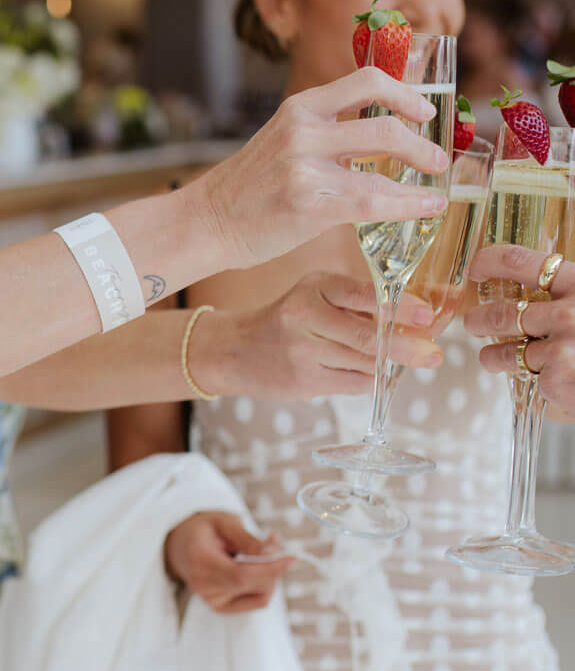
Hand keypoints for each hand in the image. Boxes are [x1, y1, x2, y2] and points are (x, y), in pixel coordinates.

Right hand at [163, 511, 294, 612]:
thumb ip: (249, 539)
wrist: (180, 546)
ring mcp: (212, 601)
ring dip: (269, 577)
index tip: (292, 557)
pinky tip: (252, 570)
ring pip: (261, 596)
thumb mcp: (224, 522)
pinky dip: (263, 586)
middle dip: (273, 567)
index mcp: (200, 561)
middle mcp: (204, 587)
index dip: (271, 569)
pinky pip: (256, 602)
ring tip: (256, 556)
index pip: (241, 575)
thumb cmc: (204, 529)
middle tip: (272, 544)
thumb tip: (275, 552)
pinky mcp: (221, 608)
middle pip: (255, 585)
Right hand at [189, 68, 447, 269]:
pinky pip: (372, 204)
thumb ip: (327, 130)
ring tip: (436, 189)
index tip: (424, 111)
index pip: (367, 81)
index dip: (405, 93)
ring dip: (420, 181)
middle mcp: (302, 131)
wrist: (208, 220)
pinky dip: (408, 205)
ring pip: (382, 170)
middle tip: (437, 159)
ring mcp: (303, 168)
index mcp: (300, 108)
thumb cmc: (252, 184)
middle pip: (384, 126)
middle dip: (422, 144)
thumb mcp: (285, 139)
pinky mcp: (307, 205)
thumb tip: (385, 132)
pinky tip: (426, 208)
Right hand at [199, 273, 439, 400]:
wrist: (235, 350)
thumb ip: (355, 304)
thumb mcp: (314, 296)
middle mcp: (305, 315)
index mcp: (313, 286)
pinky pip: (353, 384)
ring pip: (364, 363)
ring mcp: (302, 351)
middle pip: (367, 337)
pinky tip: (372, 375)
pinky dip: (370, 380)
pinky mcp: (303, 380)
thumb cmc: (285, 320)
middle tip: (434, 354)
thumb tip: (414, 320)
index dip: (399, 307)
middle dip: (406, 347)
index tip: (426, 315)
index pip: (363, 294)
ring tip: (405, 362)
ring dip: (389, 366)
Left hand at [464, 245, 574, 411]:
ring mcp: (562, 350)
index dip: (489, 262)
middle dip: (482, 319)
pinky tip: (552, 387)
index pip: (518, 262)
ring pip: (508, 352)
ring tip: (492, 357)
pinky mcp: (558, 383)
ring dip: (495, 356)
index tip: (476, 269)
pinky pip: (533, 382)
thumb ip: (571, 291)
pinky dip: (538, 386)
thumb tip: (534, 284)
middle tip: (474, 322)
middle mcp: (568, 314)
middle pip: (504, 312)